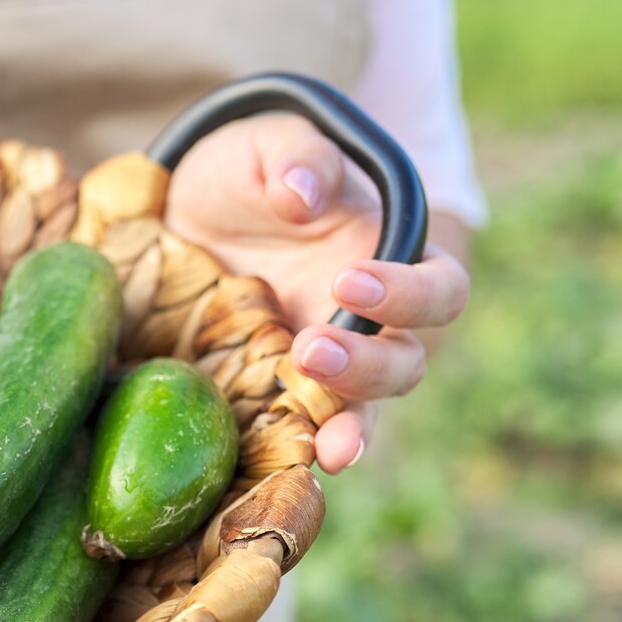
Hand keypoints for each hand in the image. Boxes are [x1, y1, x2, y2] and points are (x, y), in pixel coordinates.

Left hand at [161, 114, 469, 472]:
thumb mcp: (265, 144)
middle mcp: (369, 325)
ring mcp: (323, 368)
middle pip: (406, 365)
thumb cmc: (247, 172)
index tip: (349, 281)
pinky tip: (284, 477)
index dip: (408, 294)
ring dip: (348, 430)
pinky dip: (294, 458)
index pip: (438, 289)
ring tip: (325, 448)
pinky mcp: (271, 396)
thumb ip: (295, 157)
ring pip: (362, 415)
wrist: (184, 211)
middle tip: (310, 349)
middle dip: (369, 366)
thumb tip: (304, 192)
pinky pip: (296, 437)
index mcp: (391, 261)